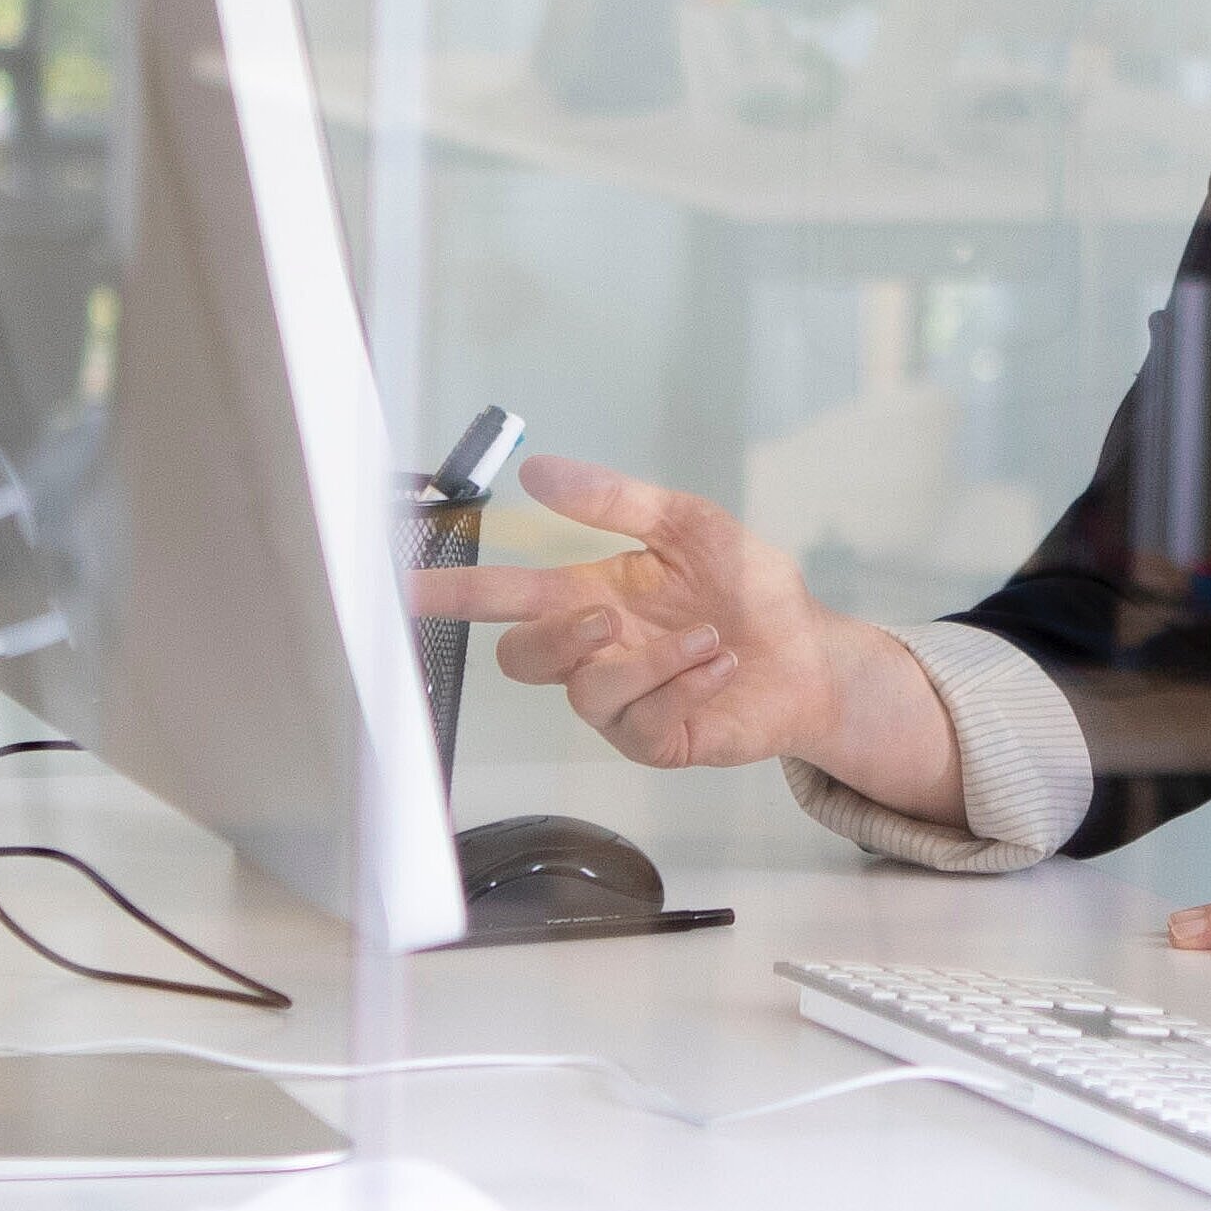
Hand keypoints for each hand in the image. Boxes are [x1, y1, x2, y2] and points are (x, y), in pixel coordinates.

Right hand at [410, 458, 886, 778]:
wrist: (810, 651)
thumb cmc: (748, 590)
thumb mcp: (688, 524)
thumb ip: (614, 500)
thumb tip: (536, 471)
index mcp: (588, 595)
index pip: (503, 596)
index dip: (451, 593)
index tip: (401, 586)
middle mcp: (595, 652)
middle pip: (521, 659)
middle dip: (552, 638)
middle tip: (605, 613)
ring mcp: (622, 702)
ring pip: (588, 690)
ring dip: (651, 658)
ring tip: (706, 635)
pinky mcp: (657, 740)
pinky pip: (643, 721)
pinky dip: (685, 684)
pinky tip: (720, 663)